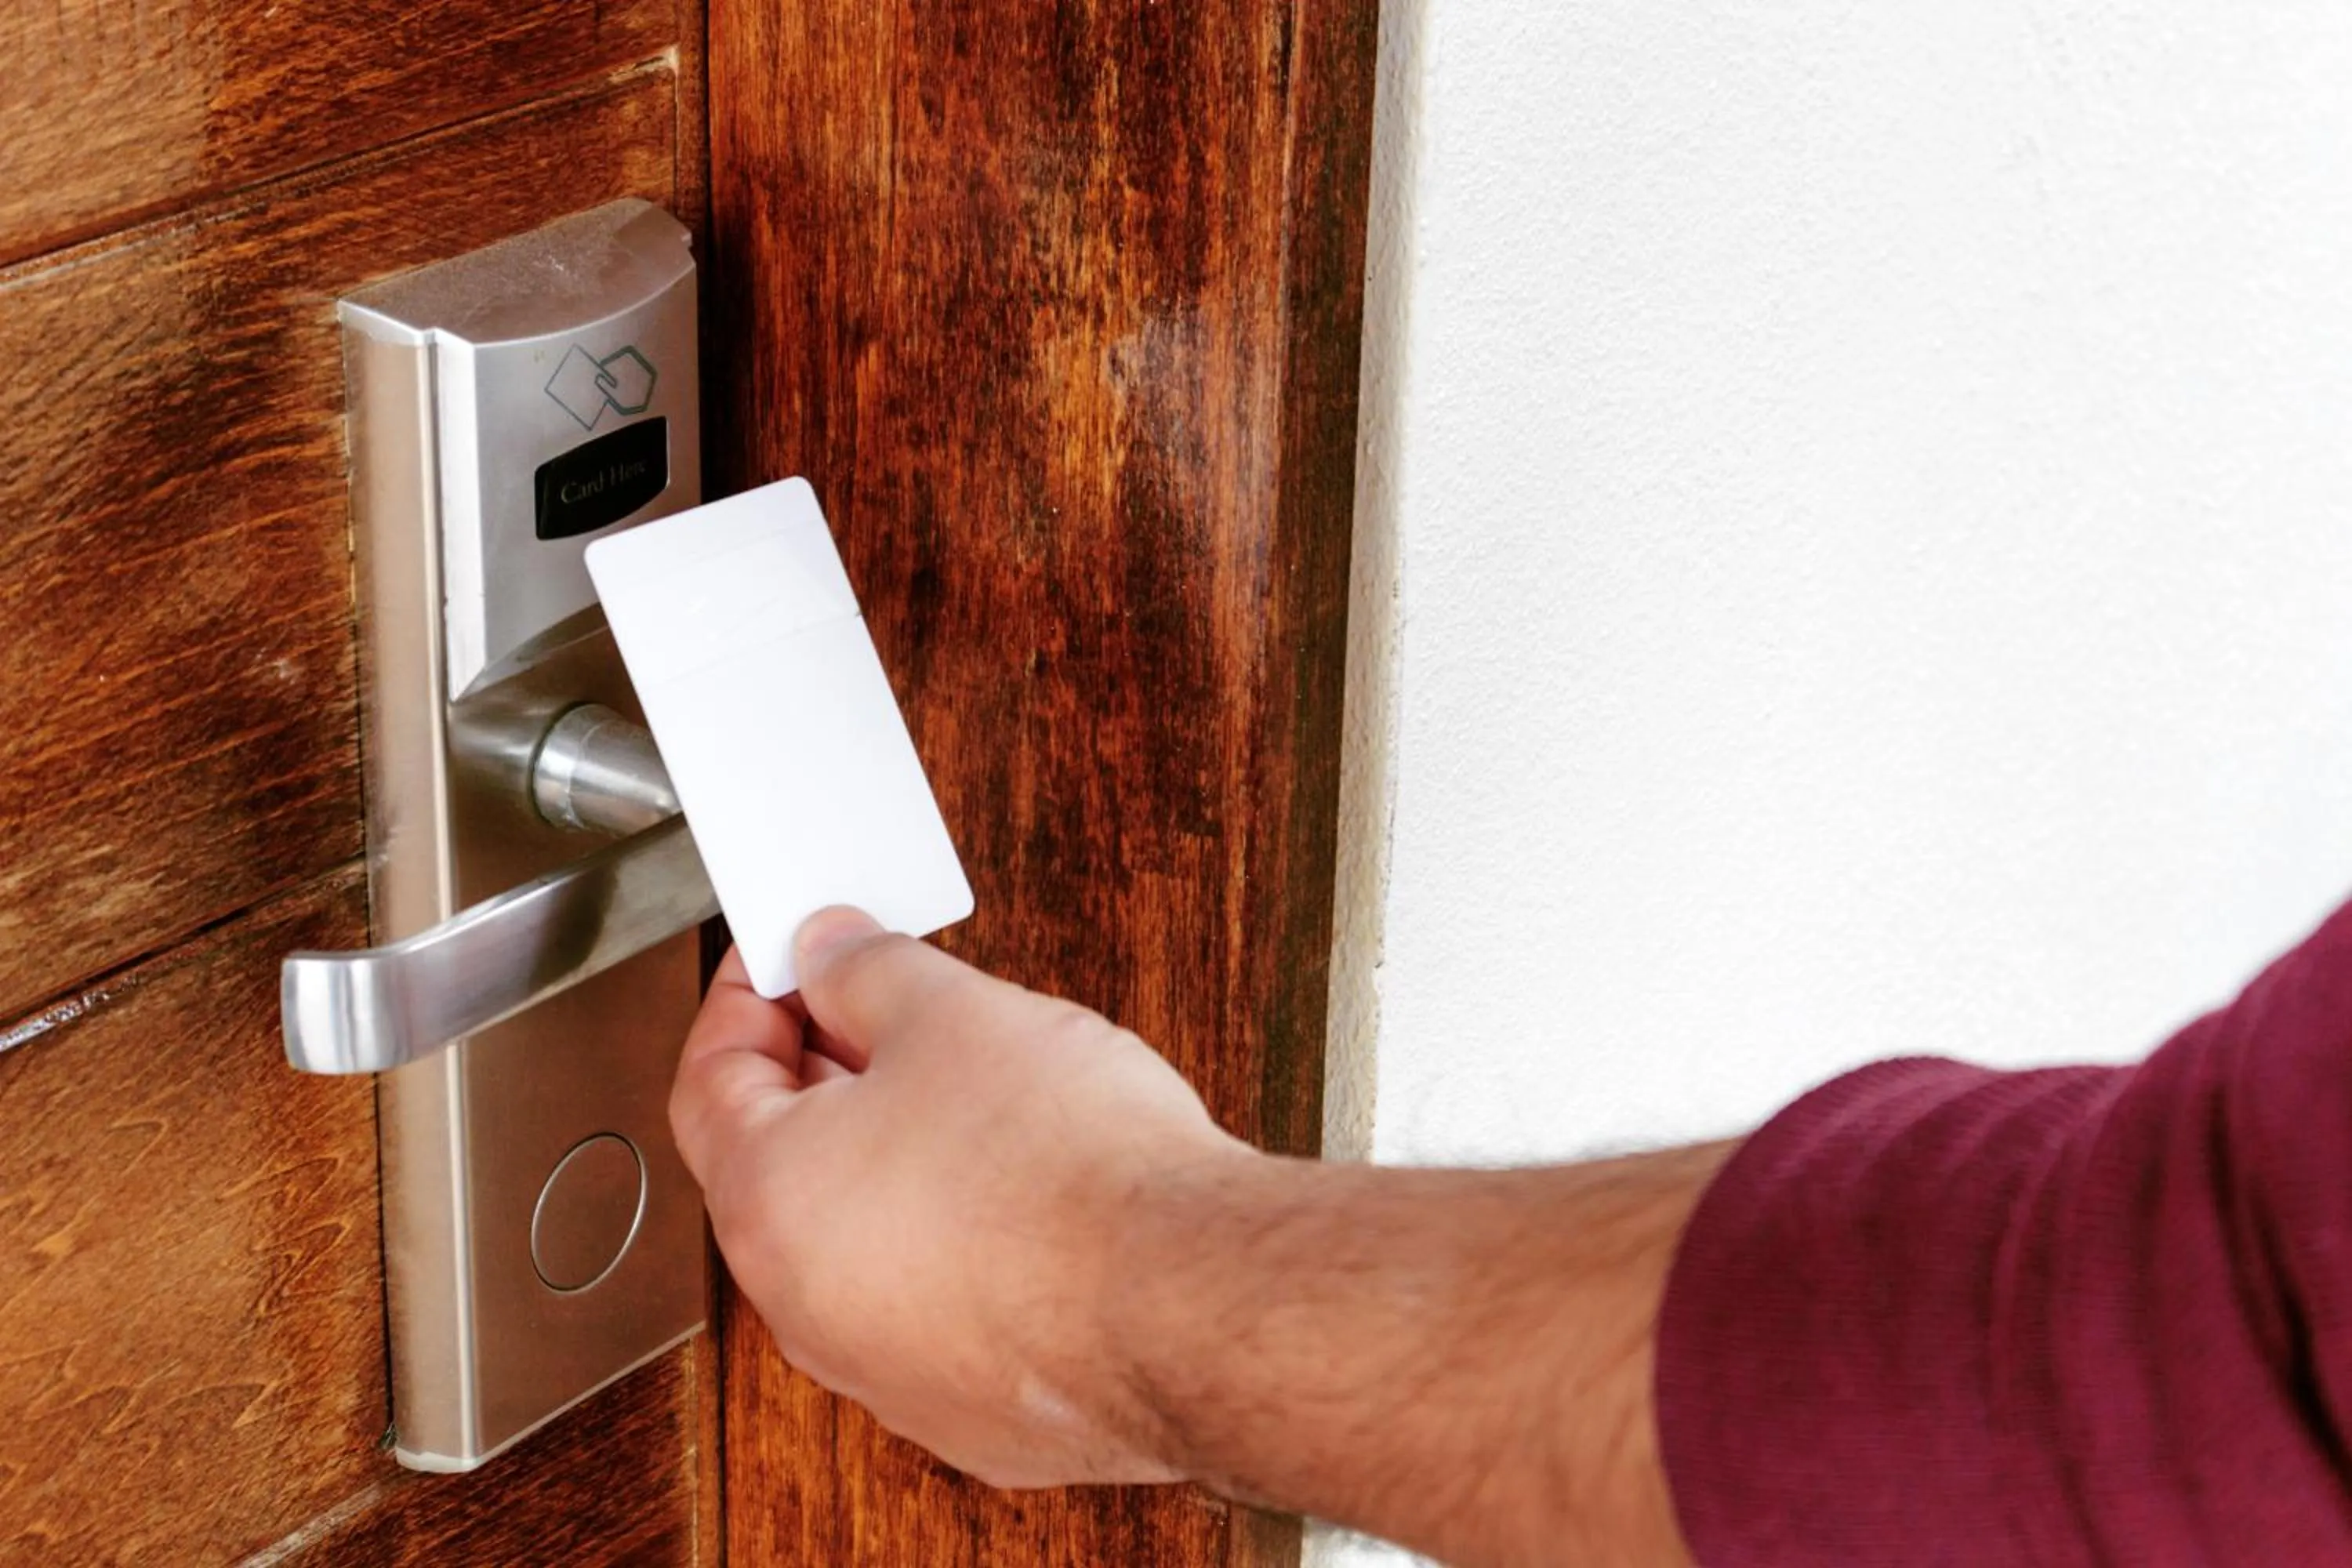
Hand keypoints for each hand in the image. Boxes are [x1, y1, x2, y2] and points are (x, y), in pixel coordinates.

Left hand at [670, 908, 1249, 1487]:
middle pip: (780, 1166)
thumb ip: (868, 971)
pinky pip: (940, 1305)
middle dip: (825, 1072)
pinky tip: (1028, 1190)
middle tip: (882, 1005)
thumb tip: (833, 954)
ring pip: (862, 1243)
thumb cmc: (1068, 1175)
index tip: (792, 955)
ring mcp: (887, 1372)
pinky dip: (961, 1243)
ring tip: (975, 1089)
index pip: (708, 1080)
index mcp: (766, 1202)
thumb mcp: (953, 1014)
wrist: (1190, 1307)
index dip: (748, 997)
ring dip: (896, 1160)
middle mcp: (804, 1307)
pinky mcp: (974, 1412)